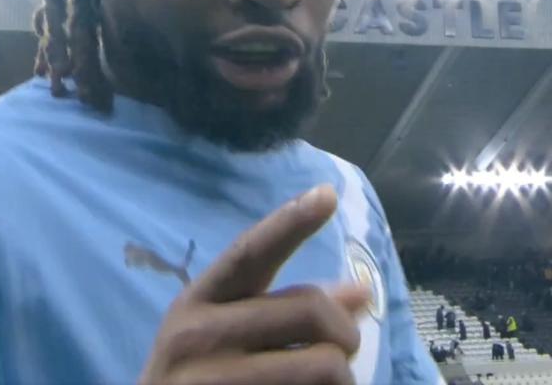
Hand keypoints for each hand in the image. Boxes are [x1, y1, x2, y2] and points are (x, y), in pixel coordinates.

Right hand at [138, 185, 370, 384]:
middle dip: (345, 332)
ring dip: (342, 378)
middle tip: (342, 350)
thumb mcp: (226, 331)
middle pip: (311, 310)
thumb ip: (286, 308)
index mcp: (199, 299)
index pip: (249, 252)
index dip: (290, 222)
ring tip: (320, 383)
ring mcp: (213, 382)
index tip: (327, 193)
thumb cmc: (200, 375)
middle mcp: (200, 335)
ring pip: (327, 365)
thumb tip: (359, 291)